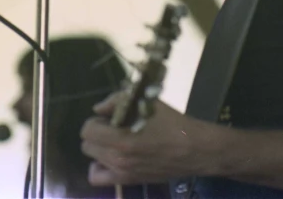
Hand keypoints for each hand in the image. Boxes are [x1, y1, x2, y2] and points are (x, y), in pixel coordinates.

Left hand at [80, 93, 212, 186]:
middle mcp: (117, 160)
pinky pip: (100, 179)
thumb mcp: (147, 103)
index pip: (88, 130)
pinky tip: (114, 158)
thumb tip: (98, 109)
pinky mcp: (130, 181)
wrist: (195, 149)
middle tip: (113, 128)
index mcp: (120, 139)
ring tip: (114, 143)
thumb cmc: (172, 123)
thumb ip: (117, 101)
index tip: (110, 118)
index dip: (97, 120)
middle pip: (87, 145)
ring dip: (99, 150)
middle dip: (97, 133)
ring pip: (92, 161)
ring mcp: (122, 173)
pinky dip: (101, 168)